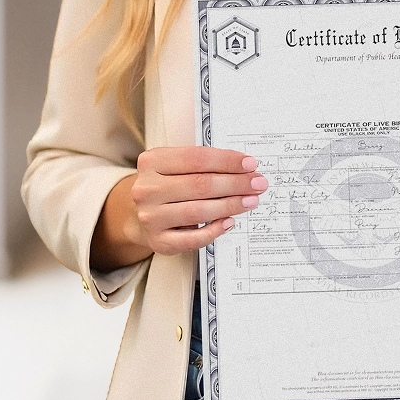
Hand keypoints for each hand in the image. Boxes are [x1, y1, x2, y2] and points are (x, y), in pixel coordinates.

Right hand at [90, 147, 266, 268]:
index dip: (227, 161)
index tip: (250, 164)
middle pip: (200, 185)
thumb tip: (245, 168)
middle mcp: (146, 189)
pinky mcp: (158, 241)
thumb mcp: (176, 165)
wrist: (140, 213)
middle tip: (258, 183)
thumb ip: (204, 163)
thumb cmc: (168, 184)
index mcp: (152, 162)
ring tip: (251, 200)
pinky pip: (193, 238)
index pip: (196, 158)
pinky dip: (215, 230)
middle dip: (235, 183)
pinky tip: (230, 221)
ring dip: (231, 205)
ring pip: (199, 211)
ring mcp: (150, 217)